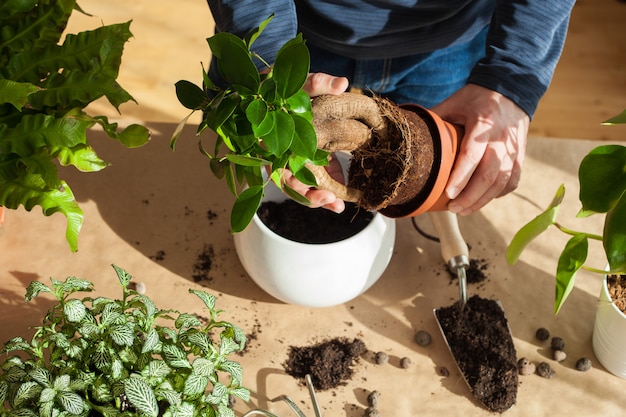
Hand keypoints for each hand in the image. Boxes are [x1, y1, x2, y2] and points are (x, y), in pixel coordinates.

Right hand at [282, 72, 348, 212]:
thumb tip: (343, 83)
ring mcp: (288, 159)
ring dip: (318, 197)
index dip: (297, 185)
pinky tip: (340, 199)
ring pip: (299, 185)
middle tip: (331, 201)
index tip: (317, 190)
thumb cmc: (281, 85)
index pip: (281, 169)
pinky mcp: (302, 160)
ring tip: (337, 205)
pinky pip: (312, 178)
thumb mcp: (298, 81)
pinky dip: (325, 189)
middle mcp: (276, 154)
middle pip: (289, 183)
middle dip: (309, 196)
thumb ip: (318, 82)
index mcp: (273, 139)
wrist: (270, 89)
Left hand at [431, 84, 529, 214]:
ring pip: (502, 182)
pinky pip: (513, 180)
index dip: (461, 177)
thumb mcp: (453, 104)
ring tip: (464, 210)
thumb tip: (409, 134)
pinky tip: (484, 199)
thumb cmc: (476, 99)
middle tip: (453, 208)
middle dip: (470, 196)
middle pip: (489, 175)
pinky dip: (498, 193)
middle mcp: (502, 138)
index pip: (472, 155)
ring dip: (483, 200)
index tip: (448, 194)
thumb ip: (434, 120)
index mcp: (483, 123)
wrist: (511, 90)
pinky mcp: (520, 155)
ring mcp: (514, 148)